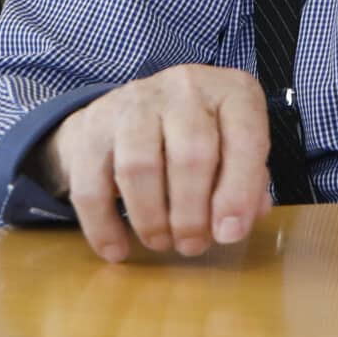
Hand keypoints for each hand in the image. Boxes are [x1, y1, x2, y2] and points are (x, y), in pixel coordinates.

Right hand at [38, 64, 272, 263]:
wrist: (130, 109)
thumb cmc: (199, 134)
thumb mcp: (234, 146)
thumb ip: (246, 182)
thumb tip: (237, 224)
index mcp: (232, 92)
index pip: (244, 139)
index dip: (239, 192)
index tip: (229, 234)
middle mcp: (185, 87)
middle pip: (190, 154)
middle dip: (192, 213)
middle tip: (192, 246)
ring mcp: (134, 102)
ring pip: (139, 167)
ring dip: (151, 219)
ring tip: (161, 243)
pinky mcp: (91, 126)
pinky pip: (91, 184)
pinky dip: (104, 225)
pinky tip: (116, 250)